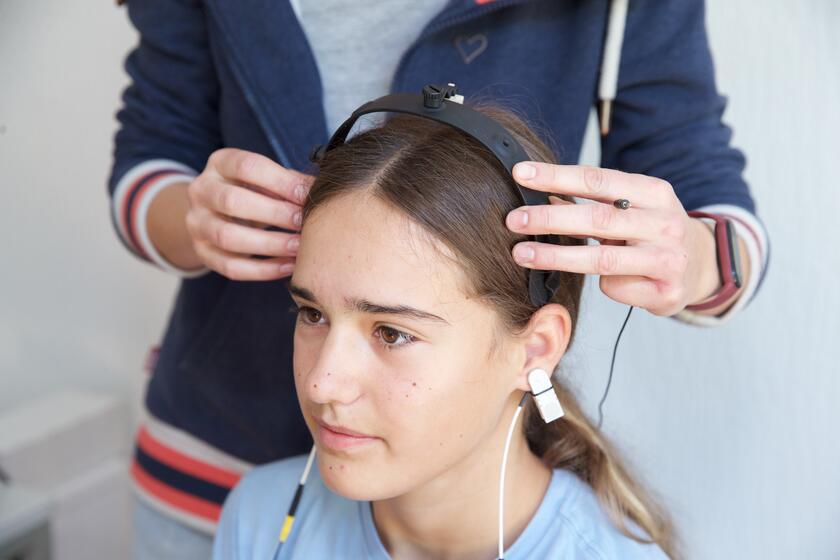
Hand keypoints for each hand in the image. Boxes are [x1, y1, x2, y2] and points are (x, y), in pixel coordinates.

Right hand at [185, 148, 314, 280]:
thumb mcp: (266, 179)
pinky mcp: (202, 252)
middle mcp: (201, 190)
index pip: (246, 167)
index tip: (306, 195)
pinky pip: (230, 266)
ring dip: (270, 244)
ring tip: (299, 247)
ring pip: (228, 237)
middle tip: (303, 223)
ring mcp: (197, 223)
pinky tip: (288, 266)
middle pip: (232, 201)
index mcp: (220, 163)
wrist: (216, 211)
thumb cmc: (253, 191)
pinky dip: (263, 270)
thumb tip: (319, 190)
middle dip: (274, 213)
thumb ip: (290, 182)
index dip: (280, 182)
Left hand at [505, 162, 721, 315]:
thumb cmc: (653, 232)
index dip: (557, 176)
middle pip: (597, 218)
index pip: (598, 179)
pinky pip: (615, 287)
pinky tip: (608, 282)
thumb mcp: (632, 208)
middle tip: (514, 219)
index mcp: (654, 192)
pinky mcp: (666, 291)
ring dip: (556, 256)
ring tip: (521, 253)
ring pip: (602, 259)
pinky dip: (602, 284)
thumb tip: (541, 196)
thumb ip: (593, 203)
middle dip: (550, 218)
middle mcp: (664, 222)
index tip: (521, 173)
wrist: (702, 267)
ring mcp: (668, 258)